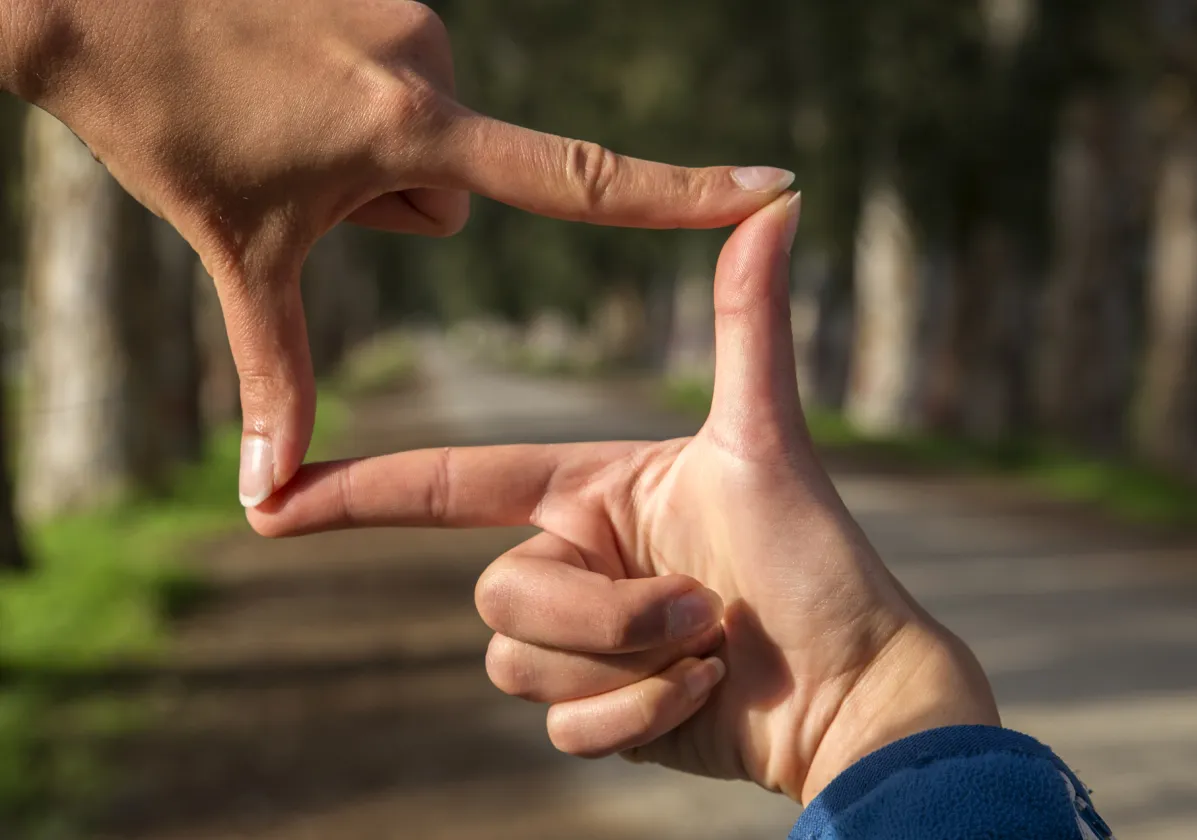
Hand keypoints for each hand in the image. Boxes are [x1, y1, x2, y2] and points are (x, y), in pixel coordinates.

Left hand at [0, 0, 794, 506]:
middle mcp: (432, 61)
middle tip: (304, 170)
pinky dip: (360, 92)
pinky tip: (291, 73)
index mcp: (412, 130)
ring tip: (291, 120)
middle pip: (458, 179)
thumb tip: (268, 500)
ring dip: (375, 145)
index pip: (578, 178)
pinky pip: (407, 68)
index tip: (774, 189)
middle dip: (393, 197)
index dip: (681, 197)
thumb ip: (272, 370)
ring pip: (429, 125)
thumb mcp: (236, 249)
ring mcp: (411, 11)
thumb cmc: (166, 120)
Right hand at [249, 194, 998, 801]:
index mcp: (592, 494)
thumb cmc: (817, 560)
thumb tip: (780, 199)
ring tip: (715, 647)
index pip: (456, 486)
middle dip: (606, 615)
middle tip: (703, 608)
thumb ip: (747, 324)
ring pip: (520, 664)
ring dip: (631, 664)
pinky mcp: (598, 712)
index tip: (274, 498)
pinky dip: (641, 719)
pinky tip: (710, 697)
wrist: (854, 689)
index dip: (365, 491)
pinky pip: (563, 729)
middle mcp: (576, 564)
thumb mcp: (766, 440)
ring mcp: (584, 645)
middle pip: (501, 595)